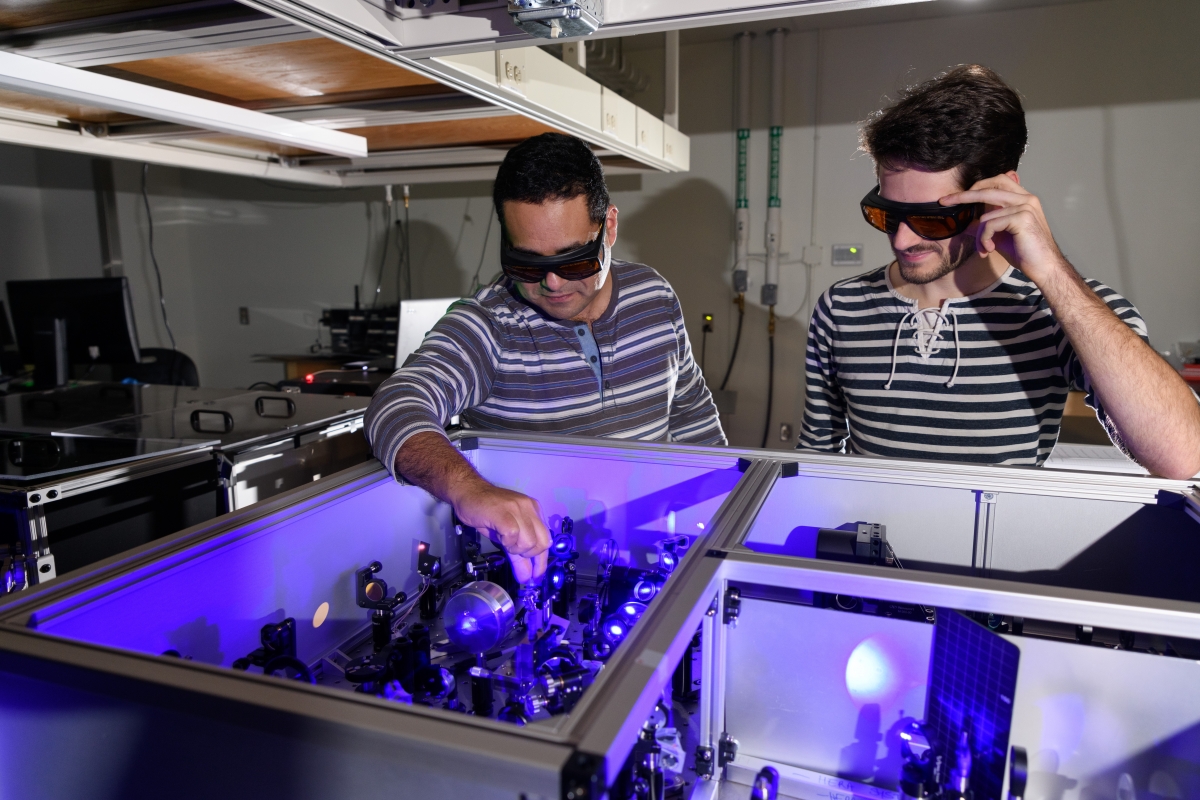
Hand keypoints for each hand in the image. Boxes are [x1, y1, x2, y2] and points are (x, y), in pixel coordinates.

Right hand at [450, 478, 549, 584]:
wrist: (468, 492)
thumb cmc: (486, 512)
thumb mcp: (506, 535)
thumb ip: (518, 555)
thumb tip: (526, 577)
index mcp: (534, 511)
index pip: (546, 540)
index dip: (542, 561)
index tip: (536, 576)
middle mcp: (530, 508)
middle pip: (542, 543)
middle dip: (528, 554)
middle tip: (512, 550)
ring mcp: (518, 508)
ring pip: (529, 541)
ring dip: (515, 548)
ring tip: (504, 541)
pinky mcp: (504, 512)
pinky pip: (513, 535)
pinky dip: (506, 542)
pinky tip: (500, 537)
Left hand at [940, 173, 1067, 285]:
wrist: (1044, 268)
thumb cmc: (1025, 253)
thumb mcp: (1000, 237)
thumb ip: (986, 226)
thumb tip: (965, 224)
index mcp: (1023, 199)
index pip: (997, 181)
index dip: (976, 186)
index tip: (955, 196)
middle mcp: (1026, 198)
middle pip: (989, 187)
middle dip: (964, 195)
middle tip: (945, 201)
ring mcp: (1025, 206)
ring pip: (986, 215)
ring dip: (979, 236)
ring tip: (985, 249)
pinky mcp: (1022, 217)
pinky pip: (990, 225)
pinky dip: (985, 239)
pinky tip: (990, 249)